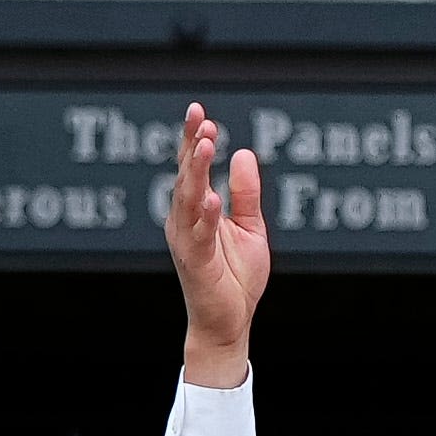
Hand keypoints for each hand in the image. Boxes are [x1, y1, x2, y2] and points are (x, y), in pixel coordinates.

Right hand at [166, 104, 269, 385]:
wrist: (229, 322)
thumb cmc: (235, 277)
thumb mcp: (250, 227)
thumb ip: (246, 193)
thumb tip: (244, 152)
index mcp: (196, 210)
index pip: (193, 168)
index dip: (195, 140)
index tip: (201, 114)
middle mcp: (185, 220)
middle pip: (186, 175)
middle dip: (191, 145)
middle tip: (199, 116)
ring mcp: (186, 240)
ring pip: (188, 198)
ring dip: (197, 171)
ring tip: (206, 143)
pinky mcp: (195, 261)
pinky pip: (199, 234)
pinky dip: (205, 214)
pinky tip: (212, 196)